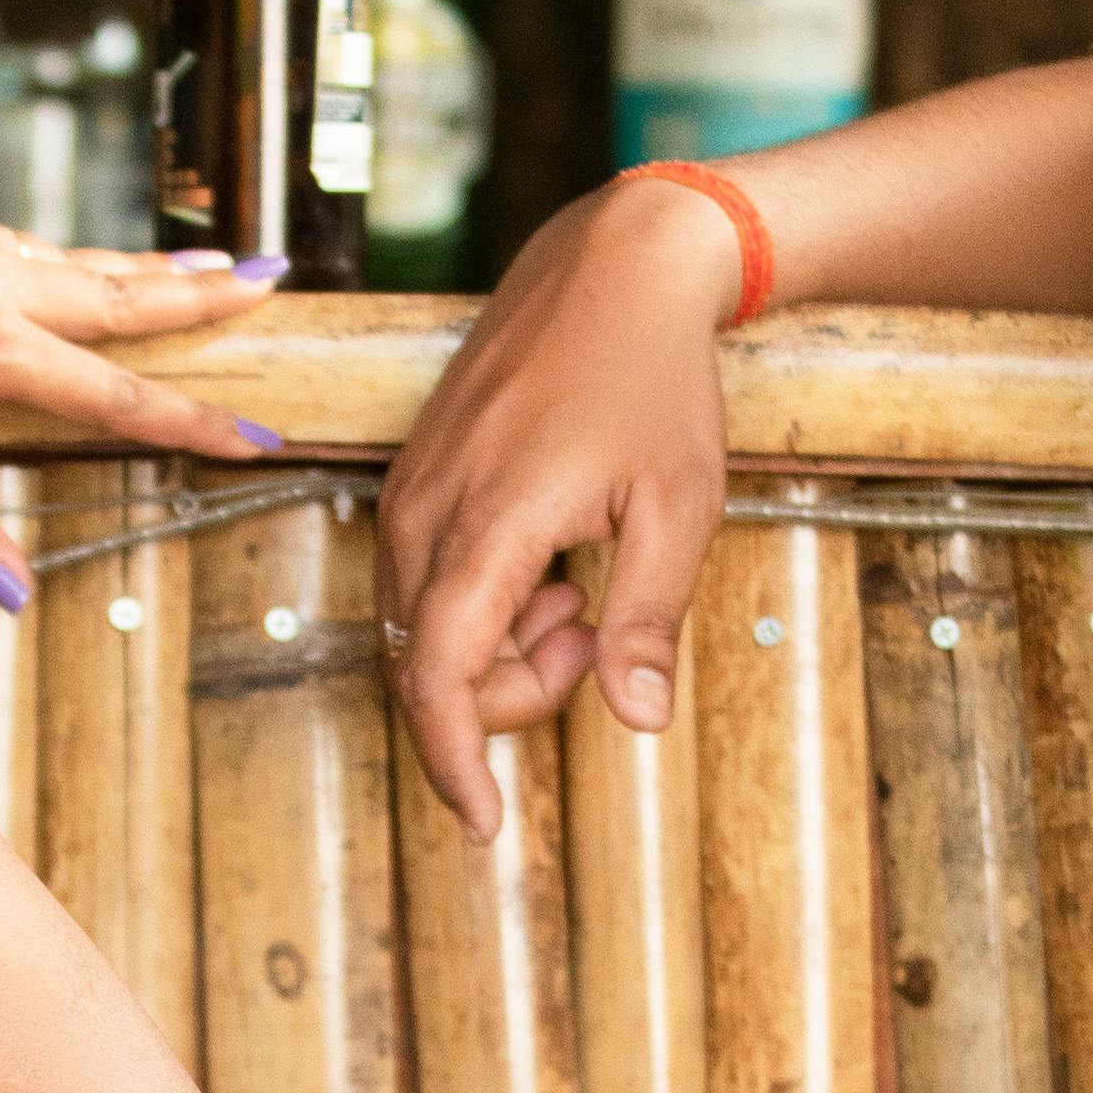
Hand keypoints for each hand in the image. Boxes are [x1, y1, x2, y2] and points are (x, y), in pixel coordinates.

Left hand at [0, 183, 289, 598]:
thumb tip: (17, 593)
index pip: (115, 395)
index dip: (189, 422)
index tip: (254, 435)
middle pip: (124, 295)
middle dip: (204, 297)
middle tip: (276, 286)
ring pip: (80, 258)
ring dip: (151, 268)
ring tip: (218, 268)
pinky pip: (24, 243)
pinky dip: (71, 258)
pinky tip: (91, 266)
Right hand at [377, 185, 739, 841]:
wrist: (614, 266)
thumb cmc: (654, 379)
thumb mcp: (680, 507)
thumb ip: (650, 621)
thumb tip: (635, 721)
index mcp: (488, 525)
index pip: (441, 680)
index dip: (457, 766)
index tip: (487, 826)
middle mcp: (427, 511)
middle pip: (434, 667)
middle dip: (514, 692)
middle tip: (601, 637)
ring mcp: (413, 490)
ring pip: (429, 626)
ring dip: (504, 644)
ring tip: (585, 587)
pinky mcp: (417, 475)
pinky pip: (430, 578)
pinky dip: (489, 602)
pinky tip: (554, 562)